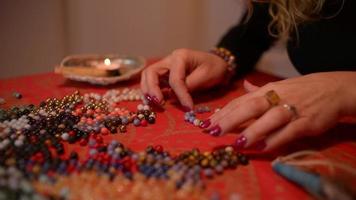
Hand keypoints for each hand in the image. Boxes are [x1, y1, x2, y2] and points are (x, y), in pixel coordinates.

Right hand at [140, 48, 229, 108]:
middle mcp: (169, 60)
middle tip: (159, 103)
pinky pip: (152, 82)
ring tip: (153, 104)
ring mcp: (165, 67)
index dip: (180, 94)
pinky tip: (153, 102)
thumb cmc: (214, 68)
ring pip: (148, 76)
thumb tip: (174, 95)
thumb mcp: (207, 75)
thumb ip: (191, 85)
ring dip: (147, 91)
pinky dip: (150, 92)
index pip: (175, 78)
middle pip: (151, 72)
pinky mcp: (164, 76)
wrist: (217, 65)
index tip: (188, 108)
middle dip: (152, 89)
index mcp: (181, 56)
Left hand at [202, 72, 355, 150]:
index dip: (223, 113)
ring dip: (252, 131)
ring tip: (237, 143)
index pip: (240, 101)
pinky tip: (263, 148)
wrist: (332, 89)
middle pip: (250, 107)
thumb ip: (258, 90)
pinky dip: (276, 139)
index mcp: (266, 90)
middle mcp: (275, 98)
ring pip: (269, 119)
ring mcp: (291, 110)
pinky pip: (289, 131)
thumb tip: (244, 86)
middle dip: (230, 119)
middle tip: (213, 131)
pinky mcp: (306, 122)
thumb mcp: (277, 86)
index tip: (206, 124)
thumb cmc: (299, 90)